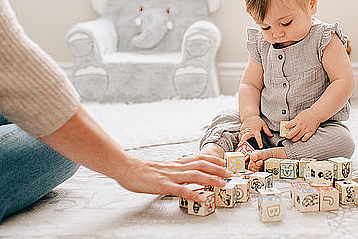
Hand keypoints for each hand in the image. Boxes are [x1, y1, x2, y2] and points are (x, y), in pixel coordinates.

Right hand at [115, 154, 231, 201]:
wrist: (127, 168)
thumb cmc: (141, 170)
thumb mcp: (161, 167)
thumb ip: (173, 169)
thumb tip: (180, 173)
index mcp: (176, 163)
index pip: (198, 159)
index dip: (213, 160)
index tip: (224, 164)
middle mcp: (177, 167)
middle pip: (202, 165)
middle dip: (218, 170)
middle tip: (230, 174)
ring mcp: (171, 176)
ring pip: (196, 175)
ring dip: (212, 179)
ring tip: (223, 184)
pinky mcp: (164, 185)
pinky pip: (182, 190)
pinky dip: (194, 194)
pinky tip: (203, 198)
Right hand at [239, 115, 272, 148]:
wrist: (250, 116)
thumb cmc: (257, 121)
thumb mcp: (264, 125)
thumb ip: (267, 131)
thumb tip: (271, 135)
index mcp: (256, 130)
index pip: (258, 137)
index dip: (259, 142)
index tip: (260, 146)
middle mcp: (249, 130)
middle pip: (246, 136)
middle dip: (244, 141)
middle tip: (241, 145)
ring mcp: (244, 130)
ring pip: (241, 136)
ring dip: (241, 141)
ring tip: (239, 147)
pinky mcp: (241, 130)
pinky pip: (240, 136)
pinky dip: (240, 140)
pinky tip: (240, 144)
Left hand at [285, 108, 319, 141]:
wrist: (316, 114)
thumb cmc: (307, 114)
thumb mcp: (299, 116)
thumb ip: (295, 120)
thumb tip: (290, 125)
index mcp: (297, 120)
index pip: (289, 125)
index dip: (286, 127)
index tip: (284, 128)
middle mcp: (301, 125)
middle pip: (293, 132)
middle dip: (288, 136)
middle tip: (287, 137)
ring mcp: (306, 129)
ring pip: (298, 136)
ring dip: (295, 139)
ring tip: (293, 140)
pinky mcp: (310, 131)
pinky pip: (306, 137)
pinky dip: (304, 139)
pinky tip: (302, 139)